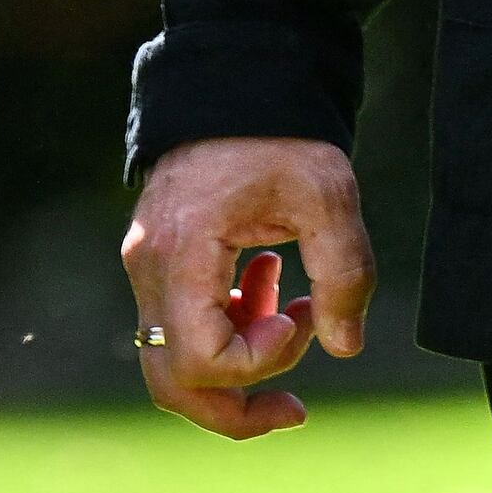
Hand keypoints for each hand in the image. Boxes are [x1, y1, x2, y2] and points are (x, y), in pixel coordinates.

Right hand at [119, 137, 372, 440]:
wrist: (236, 84)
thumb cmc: (279, 135)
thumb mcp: (327, 195)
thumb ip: (344, 273)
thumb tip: (344, 346)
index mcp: (181, 253)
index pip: (201, 359)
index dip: (258, 361)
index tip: (301, 315)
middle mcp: (149, 268)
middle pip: (171, 382)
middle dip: (236, 408)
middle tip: (295, 407)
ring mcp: (147, 267)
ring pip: (173, 362)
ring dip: (238, 366)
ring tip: (296, 320)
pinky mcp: (160, 263)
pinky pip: (182, 327)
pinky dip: (228, 333)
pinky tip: (272, 290)